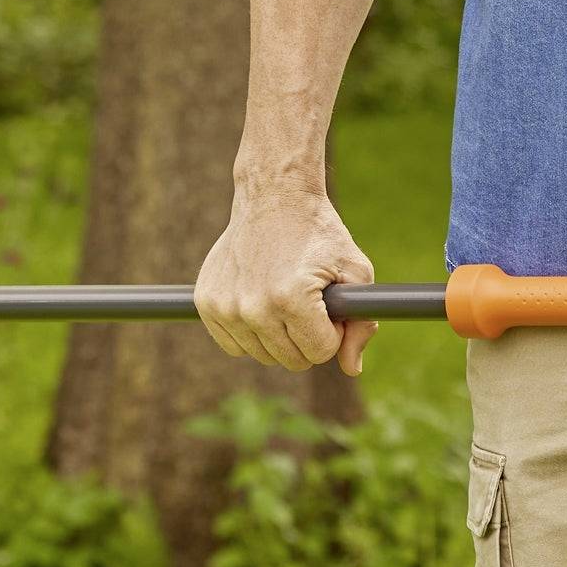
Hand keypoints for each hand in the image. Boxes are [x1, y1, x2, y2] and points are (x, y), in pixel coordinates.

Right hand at [194, 183, 378, 375]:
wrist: (274, 197)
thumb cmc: (319, 233)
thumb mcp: (355, 270)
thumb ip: (360, 323)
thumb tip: (351, 370)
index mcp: (291, 298)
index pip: (320, 352)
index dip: (333, 330)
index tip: (329, 304)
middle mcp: (253, 306)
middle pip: (292, 360)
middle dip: (308, 336)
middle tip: (310, 301)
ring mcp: (225, 306)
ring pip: (263, 356)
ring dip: (279, 336)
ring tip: (285, 296)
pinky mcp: (206, 302)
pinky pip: (234, 346)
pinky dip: (251, 333)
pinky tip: (261, 301)